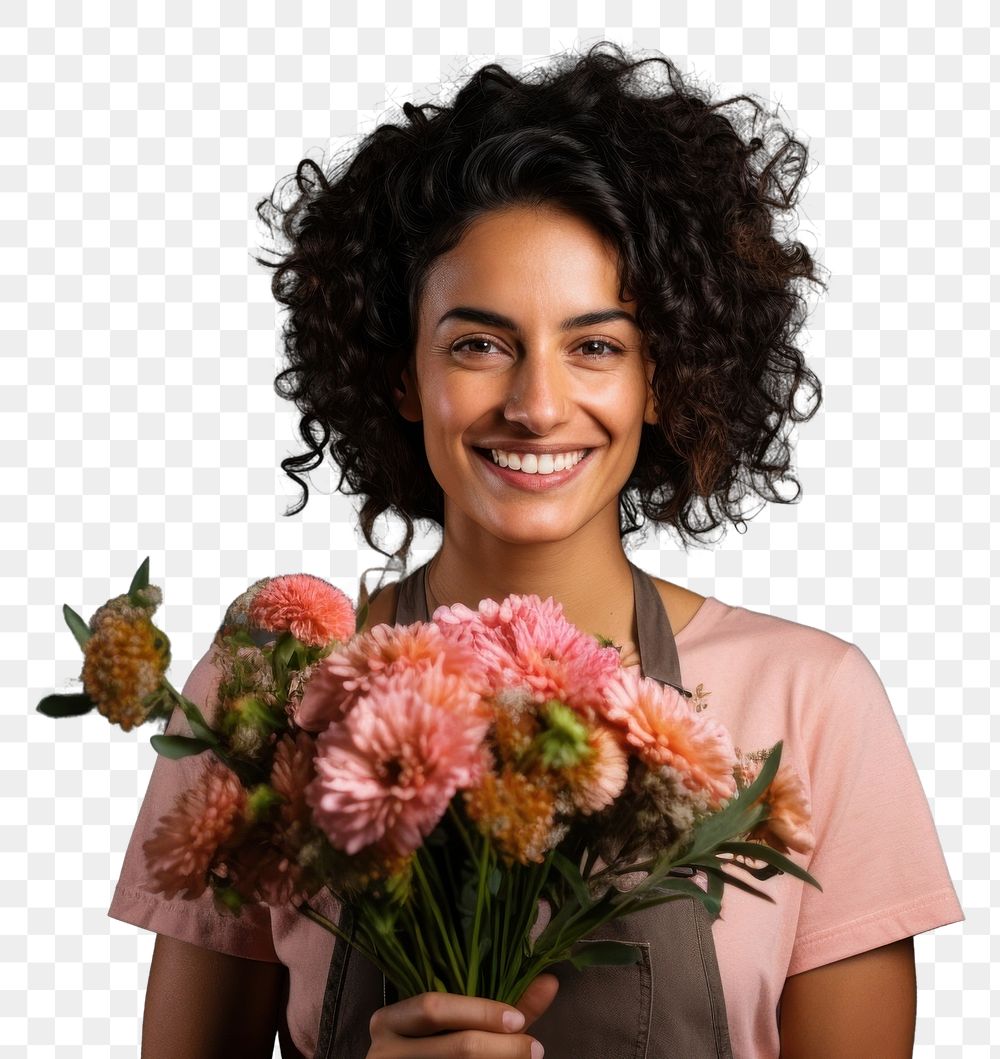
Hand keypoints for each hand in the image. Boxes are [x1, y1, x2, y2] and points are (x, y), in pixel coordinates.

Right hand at [366, 972, 559, 1056]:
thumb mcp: (457, 1025)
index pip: (433, 1008)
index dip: (479, 1012)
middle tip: (534, 1049)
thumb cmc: (435, 1050)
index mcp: (389, 1021)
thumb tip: (549, 982)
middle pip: (453, 1046)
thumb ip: (502, 1007)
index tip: (518, 1020)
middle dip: (501, 1047)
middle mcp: (383, 1052)